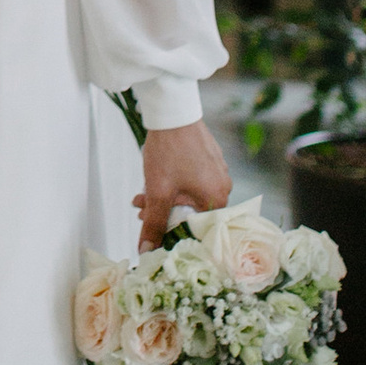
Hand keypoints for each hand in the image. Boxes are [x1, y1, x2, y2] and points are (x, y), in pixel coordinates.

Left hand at [135, 118, 229, 248]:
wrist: (171, 112)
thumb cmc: (168, 152)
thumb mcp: (158, 192)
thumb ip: (154, 224)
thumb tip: (147, 252)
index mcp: (218, 199)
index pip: (196, 228)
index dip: (171, 231)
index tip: (153, 228)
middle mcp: (224, 186)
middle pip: (191, 212)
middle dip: (163, 212)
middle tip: (141, 207)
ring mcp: (218, 171)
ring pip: (188, 196)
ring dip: (165, 198)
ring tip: (142, 193)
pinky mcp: (210, 159)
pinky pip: (192, 181)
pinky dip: (174, 184)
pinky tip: (156, 179)